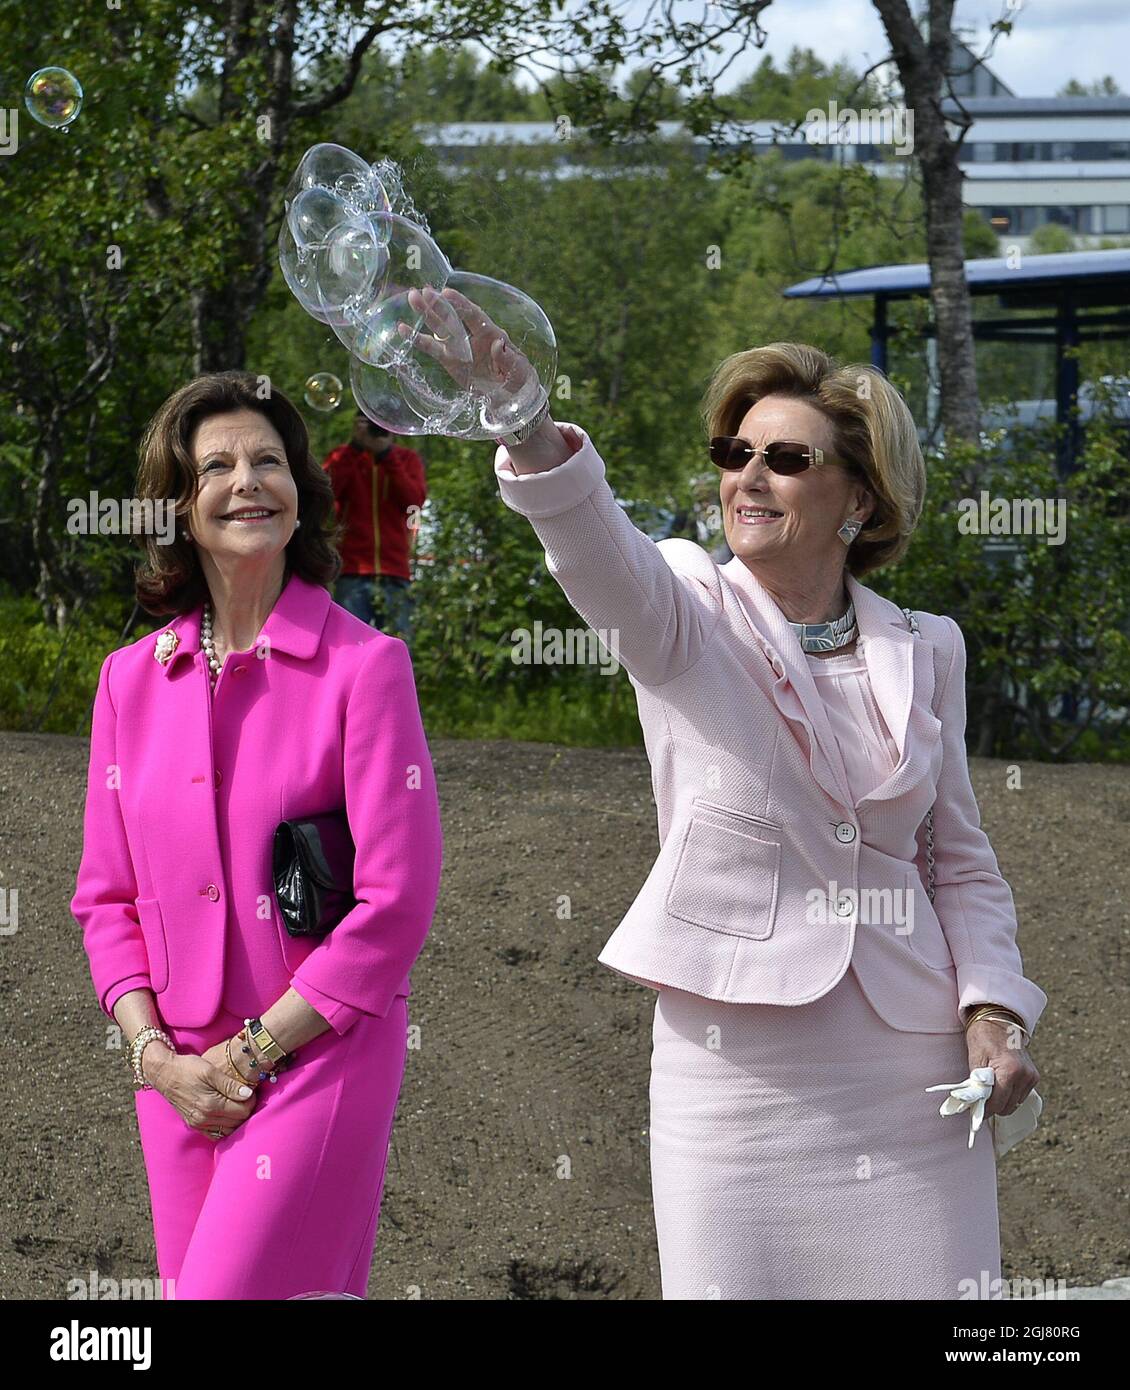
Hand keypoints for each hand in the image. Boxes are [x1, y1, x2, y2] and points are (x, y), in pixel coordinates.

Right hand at [145, 1043, 256, 1140]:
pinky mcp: (193, 1124)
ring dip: (236, 1120)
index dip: (251, 1101)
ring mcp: (198, 1124)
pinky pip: (215, 1134)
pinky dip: (224, 1127)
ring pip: (228, 1130)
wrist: (164, 1074)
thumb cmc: (187, 1068)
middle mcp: (204, 1118)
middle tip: (246, 1097)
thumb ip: (229, 1084)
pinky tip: (227, 1115)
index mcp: (210, 1105)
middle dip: (245, 1110)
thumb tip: (248, 1094)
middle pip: (237, 1122)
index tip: (250, 1091)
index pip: (242, 1111)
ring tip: (237, 1104)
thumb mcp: (210, 1071)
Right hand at [397, 285, 535, 401]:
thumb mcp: (520, 371)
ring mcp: (461, 349)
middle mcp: (474, 337)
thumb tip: (498, 343)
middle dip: (439, 305)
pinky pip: (432, 349)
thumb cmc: (520, 381)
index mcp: (492, 334)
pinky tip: (404, 330)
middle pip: (454, 317)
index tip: (447, 293)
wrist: (512, 401)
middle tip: (423, 291)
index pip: (474, 316)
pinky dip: (418, 340)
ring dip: (427, 314)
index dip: (461, 305)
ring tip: (412, 299)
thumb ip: (508, 357)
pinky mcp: (451, 361)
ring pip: (441, 329)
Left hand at [964, 1018, 1038, 1117]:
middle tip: (980, 1100)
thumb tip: (976, 1105)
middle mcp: (1025, 1075)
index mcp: (1010, 1070)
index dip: (985, 1109)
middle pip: (1008, 1107)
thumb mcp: (976, 1060)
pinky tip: (1001, 1085)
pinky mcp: (1034, 1076)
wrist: (998, 1019)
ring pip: (1015, 1103)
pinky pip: (1021, 1095)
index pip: (997, 1103)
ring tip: (990, 1090)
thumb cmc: (983, 1037)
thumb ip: (977, 1084)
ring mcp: (1031, 1076)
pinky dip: (1010, 1095)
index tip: (975, 1110)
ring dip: (1002, 1101)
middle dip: (993, 1106)